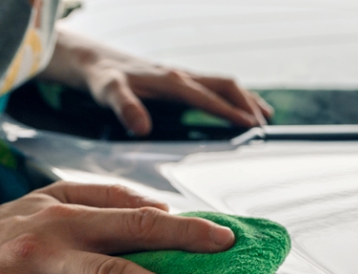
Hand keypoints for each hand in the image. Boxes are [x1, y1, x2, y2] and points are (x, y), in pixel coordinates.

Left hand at [42, 29, 272, 135]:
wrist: (92, 61)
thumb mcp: (108, 93)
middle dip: (247, 103)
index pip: (208, 97)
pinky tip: (238, 108)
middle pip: (225, 85)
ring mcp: (182, 77)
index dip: (230, 111)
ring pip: (222, 84)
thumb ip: (125, 108)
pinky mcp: (178, 81)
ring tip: (265, 116)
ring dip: (245, 98)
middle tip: (265, 124)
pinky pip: (213, 86)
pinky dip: (231, 97)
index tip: (250, 125)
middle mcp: (181, 75)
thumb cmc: (102, 78)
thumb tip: (142, 127)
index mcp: (170, 80)